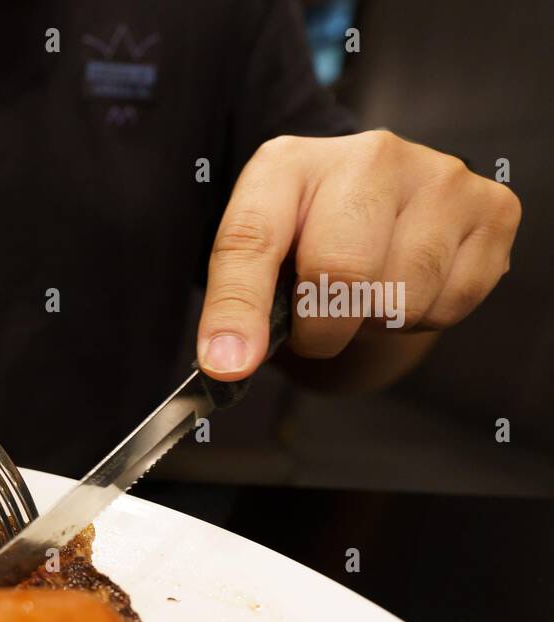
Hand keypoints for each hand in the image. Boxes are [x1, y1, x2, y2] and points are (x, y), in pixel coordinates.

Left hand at [197, 130, 520, 380]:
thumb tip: (229, 363)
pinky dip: (422, 318)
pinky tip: (409, 284)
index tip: (230, 363)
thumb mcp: (257, 258)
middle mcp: (369, 156)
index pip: (252, 239)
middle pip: (340, 273)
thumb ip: (236, 302)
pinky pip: (451, 305)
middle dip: (321, 328)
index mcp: (289, 163)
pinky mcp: (493, 208)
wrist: (382, 213)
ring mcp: (439, 177)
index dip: (238, 309)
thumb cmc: (308, 238)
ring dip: (375, 323)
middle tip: (315, 324)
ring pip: (401, 300)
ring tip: (366, 292)